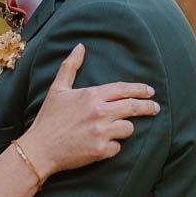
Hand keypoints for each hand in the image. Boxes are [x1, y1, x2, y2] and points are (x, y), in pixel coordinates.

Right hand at [18, 45, 159, 178]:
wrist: (39, 149)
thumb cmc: (48, 118)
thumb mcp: (57, 89)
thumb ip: (70, 66)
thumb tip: (80, 46)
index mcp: (91, 95)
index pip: (123, 89)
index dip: (140, 89)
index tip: (150, 91)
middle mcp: (100, 112)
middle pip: (133, 107)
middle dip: (148, 107)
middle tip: (156, 108)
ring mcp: (102, 131)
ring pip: (129, 128)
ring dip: (124, 129)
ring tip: (115, 130)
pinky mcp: (101, 150)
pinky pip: (118, 147)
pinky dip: (112, 147)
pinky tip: (101, 145)